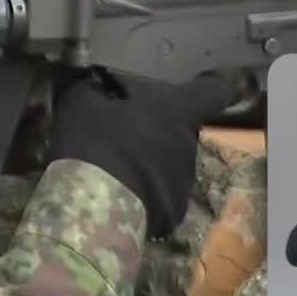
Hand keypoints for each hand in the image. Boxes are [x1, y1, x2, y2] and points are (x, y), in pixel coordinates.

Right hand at [48, 68, 245, 238]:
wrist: (95, 204)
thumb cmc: (94, 142)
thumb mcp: (83, 103)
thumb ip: (95, 90)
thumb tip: (96, 86)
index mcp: (174, 111)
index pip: (213, 92)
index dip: (214, 86)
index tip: (212, 84)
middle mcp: (188, 144)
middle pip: (180, 130)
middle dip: (157, 129)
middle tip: (122, 133)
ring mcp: (183, 181)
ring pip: (169, 162)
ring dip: (148, 161)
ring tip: (114, 168)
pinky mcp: (172, 211)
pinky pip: (159, 192)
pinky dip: (142, 190)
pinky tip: (116, 192)